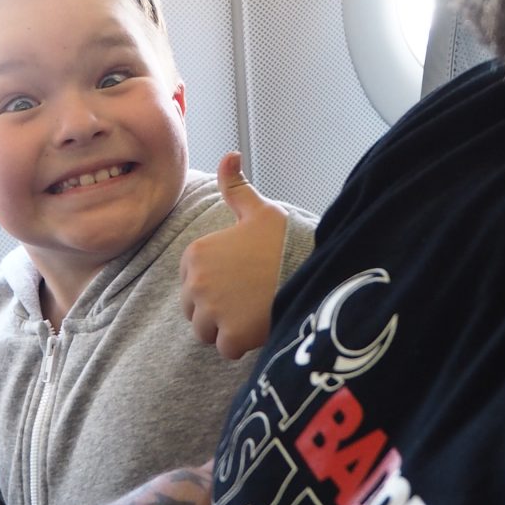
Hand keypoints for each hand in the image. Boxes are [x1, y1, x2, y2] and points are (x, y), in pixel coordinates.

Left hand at [179, 151, 289, 358]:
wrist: (312, 269)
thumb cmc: (286, 241)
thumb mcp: (260, 210)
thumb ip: (236, 188)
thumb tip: (229, 155)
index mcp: (195, 253)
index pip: (192, 284)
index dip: (217, 286)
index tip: (242, 279)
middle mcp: (196, 282)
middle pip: (196, 311)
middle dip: (218, 311)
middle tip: (249, 298)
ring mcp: (212, 310)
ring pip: (208, 332)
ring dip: (227, 329)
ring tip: (254, 312)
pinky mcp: (230, 335)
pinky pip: (226, 349)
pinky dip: (242, 344)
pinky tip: (260, 325)